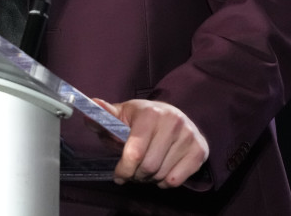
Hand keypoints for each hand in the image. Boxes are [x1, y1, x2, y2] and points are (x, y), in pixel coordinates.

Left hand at [94, 98, 208, 188]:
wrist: (178, 116)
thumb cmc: (145, 118)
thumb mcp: (124, 114)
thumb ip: (106, 116)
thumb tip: (90, 109)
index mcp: (151, 113)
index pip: (135, 153)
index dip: (123, 169)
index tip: (118, 175)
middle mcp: (173, 122)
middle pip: (148, 167)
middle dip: (136, 175)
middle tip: (133, 172)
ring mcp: (189, 136)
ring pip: (162, 175)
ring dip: (150, 179)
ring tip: (147, 169)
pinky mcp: (200, 150)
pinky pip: (177, 180)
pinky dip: (166, 182)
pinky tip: (162, 170)